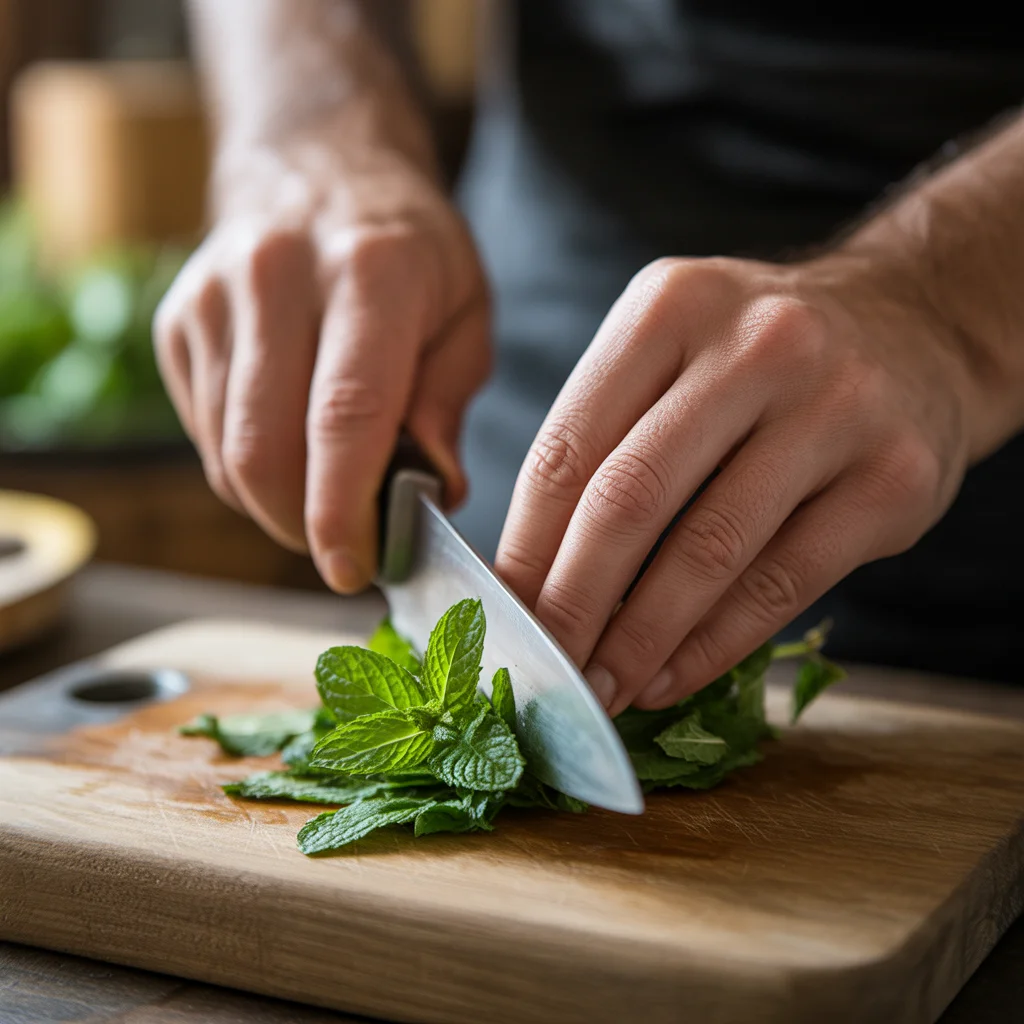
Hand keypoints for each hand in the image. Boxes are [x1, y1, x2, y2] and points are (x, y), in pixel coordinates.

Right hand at [155, 141, 489, 591]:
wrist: (315, 168)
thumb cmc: (408, 251)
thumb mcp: (466, 311)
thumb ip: (450, 400)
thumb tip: (432, 491)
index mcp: (369, 273)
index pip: (345, 415)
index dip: (345, 509)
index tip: (355, 568)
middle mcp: (277, 278)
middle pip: (267, 448)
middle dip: (303, 526)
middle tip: (346, 551)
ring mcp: (215, 298)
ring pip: (227, 453)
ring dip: (275, 508)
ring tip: (324, 506)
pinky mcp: (178, 322)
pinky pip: (206, 436)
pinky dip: (247, 473)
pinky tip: (289, 458)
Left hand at [496, 255, 983, 714]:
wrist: (916, 328)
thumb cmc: (761, 363)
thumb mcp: (674, 356)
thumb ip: (605, 444)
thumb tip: (529, 576)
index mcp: (670, 308)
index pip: (567, 449)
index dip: (524, 548)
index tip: (501, 616)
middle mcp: (755, 346)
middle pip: (629, 500)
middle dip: (572, 604)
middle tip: (545, 667)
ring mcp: (835, 407)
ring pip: (708, 551)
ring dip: (640, 640)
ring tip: (603, 689)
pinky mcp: (894, 478)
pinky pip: (782, 585)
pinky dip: (713, 646)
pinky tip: (670, 677)